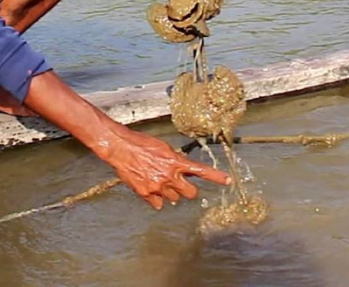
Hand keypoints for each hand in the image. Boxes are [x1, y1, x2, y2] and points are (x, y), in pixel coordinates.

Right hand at [100, 127, 230, 209]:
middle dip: (187, 190)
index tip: (228, 181)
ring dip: (170, 193)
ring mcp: (158, 186)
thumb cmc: (140, 144)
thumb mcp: (163, 147)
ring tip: (159, 181)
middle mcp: (169, 175)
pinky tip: (150, 188)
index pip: (201, 170)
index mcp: (175, 161)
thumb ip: (174, 160)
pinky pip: (159, 204)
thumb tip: (181, 168)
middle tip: (180, 184)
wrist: (120, 148)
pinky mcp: (146, 194)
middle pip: (190, 193)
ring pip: (174, 199)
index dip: (216, 177)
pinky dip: (157, 199)